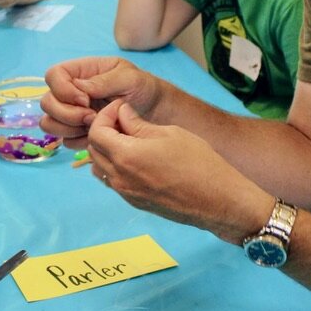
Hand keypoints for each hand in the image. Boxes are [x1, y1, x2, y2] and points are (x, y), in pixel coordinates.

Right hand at [40, 56, 161, 148]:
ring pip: (49, 123)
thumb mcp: (130, 78)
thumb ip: (104, 81)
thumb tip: (80, 87)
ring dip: (68, 128)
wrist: (157, 114)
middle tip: (91, 117)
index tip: (86, 99)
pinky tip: (97, 137)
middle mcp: (72, 93)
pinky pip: (65, 141)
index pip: (53, 75)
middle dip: (66, 113)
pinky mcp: (80, 133)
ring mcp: (74, 114)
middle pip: (47, 102)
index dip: (63, 89)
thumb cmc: (144, 89)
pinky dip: (78, 141)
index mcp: (81, 72)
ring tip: (94, 126)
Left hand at [88, 100, 256, 243]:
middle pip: (93, 150)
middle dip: (103, 130)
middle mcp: (119, 177)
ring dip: (107, 150)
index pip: (96, 132)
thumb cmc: (198, 163)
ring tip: (129, 138)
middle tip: (124, 120)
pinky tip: (136, 157)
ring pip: (100, 167)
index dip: (104, 115)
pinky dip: (115, 165)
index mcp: (126, 156)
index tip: (121, 107)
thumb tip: (122, 113)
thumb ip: (138, 124)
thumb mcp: (169, 133)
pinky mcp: (134, 202)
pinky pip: (113, 181)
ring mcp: (126, 193)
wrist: (217, 200)